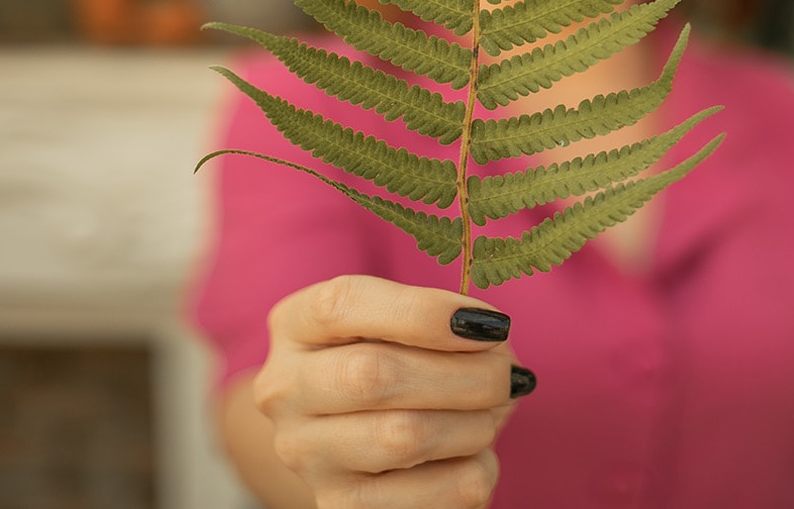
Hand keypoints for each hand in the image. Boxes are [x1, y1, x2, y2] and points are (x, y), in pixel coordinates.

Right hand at [254, 275, 535, 508]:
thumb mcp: (398, 323)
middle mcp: (285, 391)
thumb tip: (498, 348)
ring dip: (475, 423)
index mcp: (296, 325)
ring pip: (404, 437)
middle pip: (374, 375)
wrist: (346, 436)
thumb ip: (443, 321)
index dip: (424, 313)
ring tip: (493, 412)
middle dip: (466, 373)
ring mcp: (307, 456)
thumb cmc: (390, 360)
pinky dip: (476, 468)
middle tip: (508, 373)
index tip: (490, 324)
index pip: (343, 305)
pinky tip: (472, 453)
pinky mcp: (341, 508)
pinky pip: (436, 493)